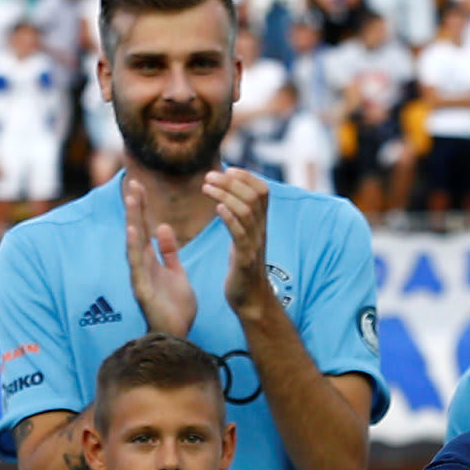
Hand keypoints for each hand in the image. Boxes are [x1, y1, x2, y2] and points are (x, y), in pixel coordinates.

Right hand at [120, 173, 198, 340]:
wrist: (178, 336)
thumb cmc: (175, 307)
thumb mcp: (176, 273)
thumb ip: (169, 252)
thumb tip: (162, 227)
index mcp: (151, 262)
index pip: (144, 229)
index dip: (142, 207)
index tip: (140, 185)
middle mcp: (142, 267)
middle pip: (136, 232)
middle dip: (135, 208)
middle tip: (133, 183)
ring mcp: (140, 278)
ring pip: (133, 245)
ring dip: (132, 222)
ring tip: (132, 201)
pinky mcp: (142, 291)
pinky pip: (137, 267)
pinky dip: (134, 248)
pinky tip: (134, 232)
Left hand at [204, 168, 274, 321]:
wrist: (251, 300)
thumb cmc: (243, 268)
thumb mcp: (243, 239)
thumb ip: (239, 219)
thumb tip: (228, 199)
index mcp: (260, 224)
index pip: (262, 191)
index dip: (247, 176)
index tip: (228, 169)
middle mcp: (260, 231)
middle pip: (254, 196)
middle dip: (231, 181)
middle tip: (209, 175)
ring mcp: (254, 244)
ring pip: (246, 211)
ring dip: (225, 194)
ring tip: (206, 187)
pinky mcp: (245, 259)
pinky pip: (240, 234)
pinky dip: (229, 217)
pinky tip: (216, 208)